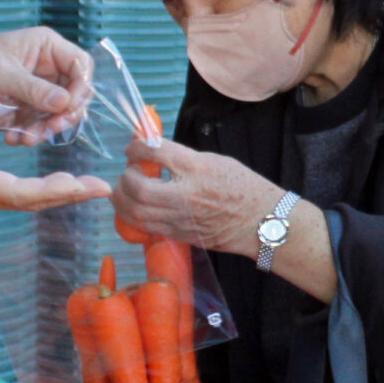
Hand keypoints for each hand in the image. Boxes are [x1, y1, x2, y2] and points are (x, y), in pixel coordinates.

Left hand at [0, 28, 93, 144]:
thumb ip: (32, 89)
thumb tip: (64, 102)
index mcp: (46, 47)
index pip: (81, 66)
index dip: (80, 88)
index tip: (66, 109)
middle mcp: (48, 66)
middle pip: (76, 93)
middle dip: (64, 115)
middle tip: (48, 131)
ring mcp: (40, 88)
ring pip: (62, 113)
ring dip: (47, 129)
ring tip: (24, 139)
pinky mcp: (30, 108)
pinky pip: (43, 124)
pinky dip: (32, 134)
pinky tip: (14, 139)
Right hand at [0, 101, 112, 211]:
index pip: (20, 194)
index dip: (57, 191)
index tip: (88, 186)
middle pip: (27, 202)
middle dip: (65, 195)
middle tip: (100, 188)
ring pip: (18, 201)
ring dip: (52, 194)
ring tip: (83, 186)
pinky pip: (7, 196)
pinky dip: (34, 192)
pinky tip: (50, 184)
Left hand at [111, 137, 285, 255]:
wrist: (260, 221)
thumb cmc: (242, 187)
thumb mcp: (214, 161)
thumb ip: (182, 157)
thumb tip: (153, 152)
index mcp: (197, 169)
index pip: (157, 152)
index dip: (137, 147)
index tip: (133, 148)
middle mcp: (186, 195)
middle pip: (139, 188)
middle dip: (125, 178)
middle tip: (128, 171)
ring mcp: (181, 219)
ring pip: (136, 212)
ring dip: (123, 199)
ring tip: (126, 189)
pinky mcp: (179, 235)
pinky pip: (145, 227)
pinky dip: (132, 215)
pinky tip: (135, 206)